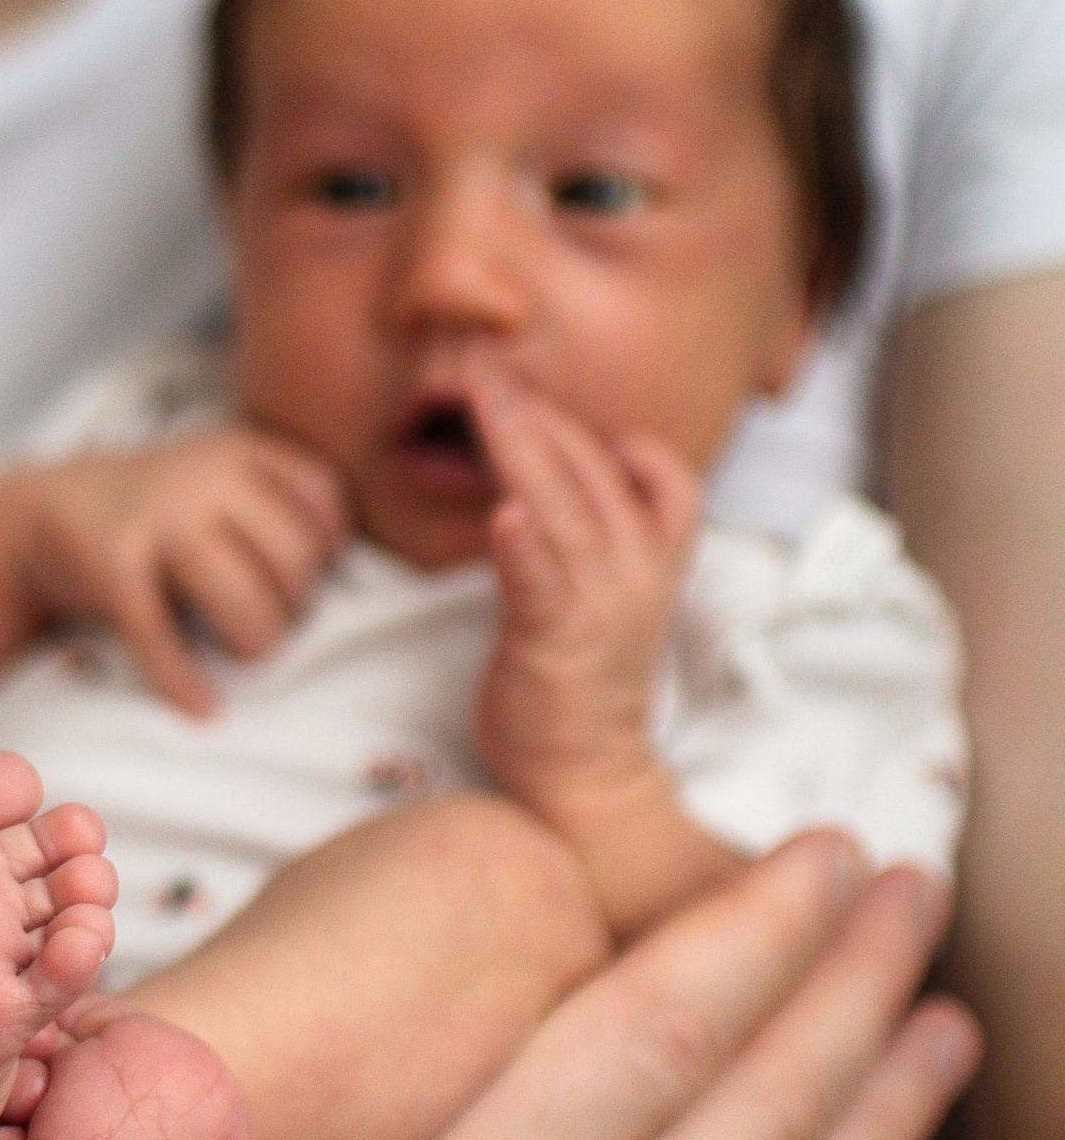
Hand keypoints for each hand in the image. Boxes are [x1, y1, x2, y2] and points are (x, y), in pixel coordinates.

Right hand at [3, 428, 349, 711]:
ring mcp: (156, 518)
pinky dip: (184, 682)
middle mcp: (203, 474)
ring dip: (253, 642)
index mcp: (240, 450)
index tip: (301, 578)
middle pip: (292, 558)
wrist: (40, 512)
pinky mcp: (113, 566)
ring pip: (242, 598)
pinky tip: (201, 706)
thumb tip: (349, 579)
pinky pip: (162, 636)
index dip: (327, 551)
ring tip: (240, 654)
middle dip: (291, 607)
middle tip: (264, 621)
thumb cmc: (156, 513)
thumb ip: (276, 506)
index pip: (325, 500)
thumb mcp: (218, 478)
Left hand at [472, 370, 699, 817]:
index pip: (652, 466)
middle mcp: (637, 570)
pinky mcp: (557, 639)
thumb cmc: (581, 676)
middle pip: (593, 468)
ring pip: (565, 505)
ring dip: (522, 446)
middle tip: (482, 367)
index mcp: (657, 555)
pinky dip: (524, 544)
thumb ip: (584, 529)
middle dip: (537, 411)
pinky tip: (502, 512)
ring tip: (482, 398)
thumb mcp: (603, 590)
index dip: (597, 426)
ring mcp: (601, 603)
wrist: (586, 772)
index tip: (534, 389)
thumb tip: (538, 471)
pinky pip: (542, 581)